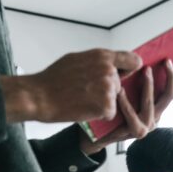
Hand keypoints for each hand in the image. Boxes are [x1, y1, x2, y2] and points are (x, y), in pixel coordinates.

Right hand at [1, 49, 141, 123]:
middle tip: (86, 91)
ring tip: (83, 98)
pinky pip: (110, 113)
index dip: (131, 69)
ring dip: (103, 103)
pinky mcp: (107, 105)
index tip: (126, 74)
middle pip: (120, 85)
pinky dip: (100, 114)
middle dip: (108, 90)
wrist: (39, 96)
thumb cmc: (54, 79)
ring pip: (115, 99)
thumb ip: (99, 61)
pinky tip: (84, 108)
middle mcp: (108, 70)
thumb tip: (113, 63)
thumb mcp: (78, 59)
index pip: (133, 61)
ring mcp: (109, 88)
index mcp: (102, 56)